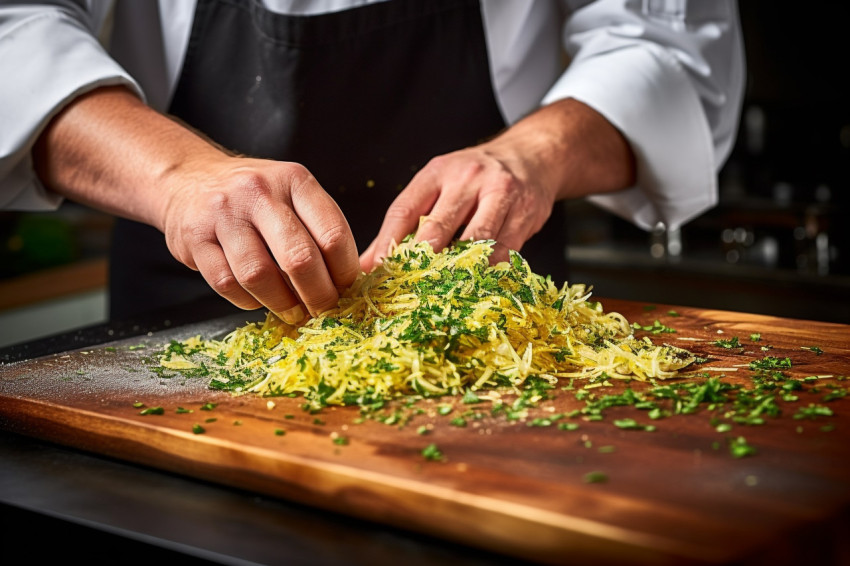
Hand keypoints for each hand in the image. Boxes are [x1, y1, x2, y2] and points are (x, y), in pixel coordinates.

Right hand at [161, 157, 359, 322]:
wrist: (191, 178)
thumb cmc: (255, 197)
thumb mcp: (292, 194)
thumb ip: (319, 229)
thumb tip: (347, 284)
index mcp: (294, 180)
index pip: (333, 234)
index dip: (345, 272)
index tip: (348, 292)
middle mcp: (258, 192)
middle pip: (299, 258)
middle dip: (318, 295)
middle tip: (324, 312)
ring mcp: (223, 213)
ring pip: (259, 275)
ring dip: (282, 303)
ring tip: (293, 312)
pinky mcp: (194, 237)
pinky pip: (226, 283)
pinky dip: (247, 301)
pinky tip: (258, 299)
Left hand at [360, 98, 635, 271]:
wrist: (531, 156)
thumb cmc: (475, 178)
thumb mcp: (438, 186)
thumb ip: (406, 223)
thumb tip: (369, 265)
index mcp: (437, 172)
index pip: (404, 209)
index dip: (388, 243)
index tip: (377, 271)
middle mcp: (468, 179)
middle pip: (438, 227)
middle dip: (421, 263)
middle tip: (408, 291)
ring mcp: (499, 195)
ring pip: (474, 243)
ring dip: (458, 272)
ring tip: (443, 296)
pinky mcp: (525, 214)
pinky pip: (504, 252)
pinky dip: (488, 273)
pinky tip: (477, 287)